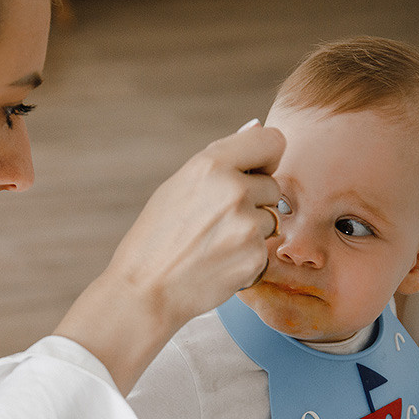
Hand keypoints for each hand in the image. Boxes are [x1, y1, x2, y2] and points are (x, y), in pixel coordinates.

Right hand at [55, 123, 284, 392]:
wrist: (145, 293)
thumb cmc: (154, 240)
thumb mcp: (176, 188)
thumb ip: (220, 161)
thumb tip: (256, 126)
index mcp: (210, 165)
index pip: (272, 141)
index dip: (266, 159)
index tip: (254, 173)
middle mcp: (233, 190)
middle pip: (273, 186)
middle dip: (254, 202)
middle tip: (216, 223)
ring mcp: (247, 225)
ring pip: (270, 220)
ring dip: (250, 232)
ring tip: (213, 246)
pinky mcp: (255, 257)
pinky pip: (265, 250)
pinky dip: (247, 259)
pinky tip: (217, 265)